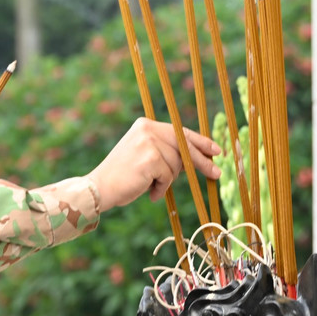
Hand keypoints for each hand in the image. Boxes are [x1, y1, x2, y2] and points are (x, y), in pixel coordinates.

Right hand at [85, 118, 219, 210]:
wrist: (98, 188)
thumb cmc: (122, 176)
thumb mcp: (144, 156)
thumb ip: (166, 151)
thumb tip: (197, 157)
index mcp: (145, 125)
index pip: (180, 131)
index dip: (201, 142)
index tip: (217, 150)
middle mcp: (147, 130)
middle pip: (185, 145)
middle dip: (202, 161)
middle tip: (216, 173)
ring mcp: (149, 143)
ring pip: (176, 165)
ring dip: (167, 180)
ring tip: (149, 185)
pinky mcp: (150, 159)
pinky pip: (168, 177)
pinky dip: (161, 188)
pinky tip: (147, 190)